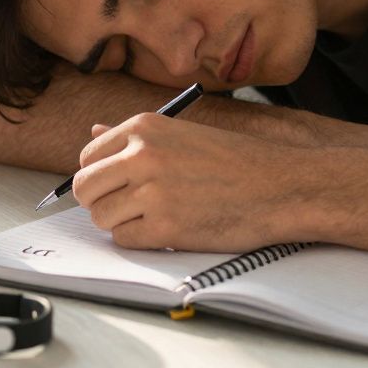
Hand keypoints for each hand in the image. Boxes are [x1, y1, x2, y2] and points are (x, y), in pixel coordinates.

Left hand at [75, 113, 337, 251]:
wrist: (282, 186)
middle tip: (128, 207)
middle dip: (101, 201)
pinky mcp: (165, 227)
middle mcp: (142, 154)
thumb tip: (92, 131)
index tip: (117, 185)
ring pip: (101, 217)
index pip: (88, 157)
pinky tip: (167, 230)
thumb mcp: (181, 133)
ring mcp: (152, 191)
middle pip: (85, 188)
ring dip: (121, 223)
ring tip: (153, 217)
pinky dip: (140, 240)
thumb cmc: (235, 161)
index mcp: (144, 126)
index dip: (99, 176)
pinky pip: (124, 240)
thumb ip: (135, 137)